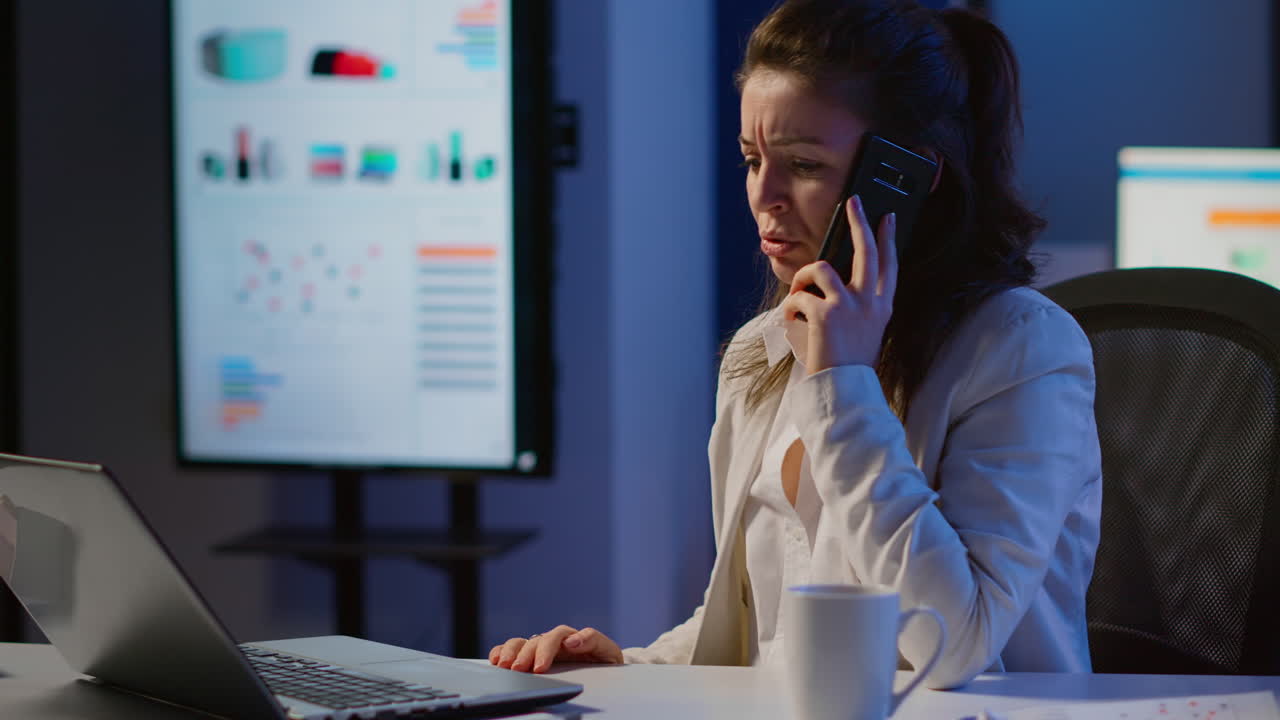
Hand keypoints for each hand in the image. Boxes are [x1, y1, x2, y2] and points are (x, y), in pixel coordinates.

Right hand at [489, 625, 622, 673]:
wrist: (603, 669)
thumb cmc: (604, 661)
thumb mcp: (607, 651)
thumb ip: (594, 641)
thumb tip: (573, 641)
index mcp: (573, 639)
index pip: (559, 636)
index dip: (548, 649)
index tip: (540, 666)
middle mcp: (554, 641)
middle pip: (536, 641)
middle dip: (526, 655)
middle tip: (519, 669)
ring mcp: (541, 648)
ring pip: (521, 643)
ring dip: (510, 653)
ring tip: (503, 666)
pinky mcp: (530, 657)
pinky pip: (511, 650)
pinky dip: (500, 652)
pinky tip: (495, 661)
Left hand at [782, 195, 897, 373]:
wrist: (842, 389)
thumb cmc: (845, 363)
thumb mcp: (860, 330)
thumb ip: (855, 304)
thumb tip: (830, 274)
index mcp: (882, 307)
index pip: (889, 265)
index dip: (888, 239)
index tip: (887, 217)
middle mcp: (870, 303)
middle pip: (867, 251)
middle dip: (859, 222)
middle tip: (854, 201)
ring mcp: (849, 306)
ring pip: (821, 269)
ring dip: (802, 279)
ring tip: (798, 297)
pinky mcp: (826, 313)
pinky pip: (800, 296)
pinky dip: (790, 309)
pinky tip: (794, 324)